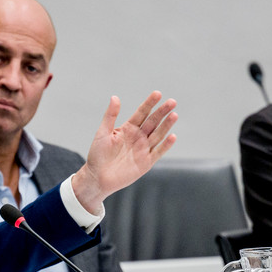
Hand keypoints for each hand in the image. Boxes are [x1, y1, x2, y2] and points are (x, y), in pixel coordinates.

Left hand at [71, 91, 177, 212]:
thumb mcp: (103, 133)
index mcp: (128, 128)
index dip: (150, 103)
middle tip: (172, 102)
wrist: (97, 177)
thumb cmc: (97, 154)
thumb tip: (115, 97)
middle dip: (162, 112)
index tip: (158, 94)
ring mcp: (143, 149)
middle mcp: (138, 137)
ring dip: (166, 125)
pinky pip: (158, 152)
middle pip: (153, 122)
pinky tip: (172, 136)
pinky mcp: (146, 162)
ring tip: (174, 115)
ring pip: (158, 135)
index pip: (142, 113)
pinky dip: (166, 145)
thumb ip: (110, 116)